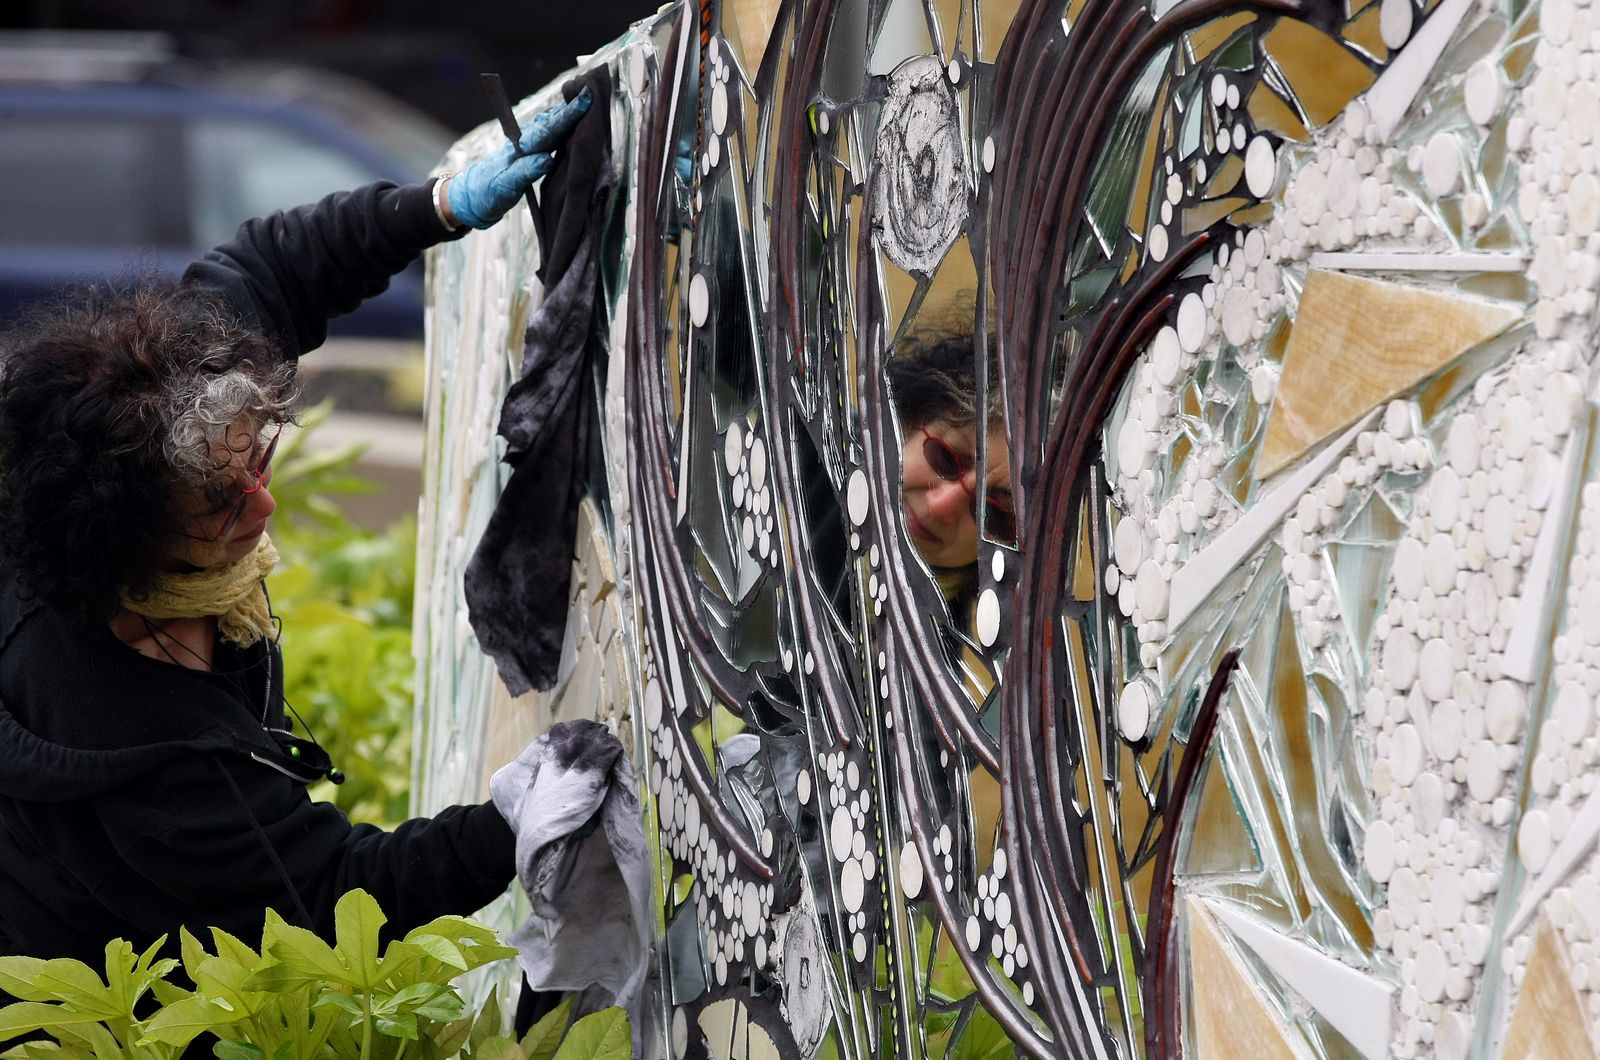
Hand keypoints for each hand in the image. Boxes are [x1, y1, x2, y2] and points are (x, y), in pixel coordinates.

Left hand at [447, 87, 592, 228]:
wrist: (470, 199)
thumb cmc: (486, 194)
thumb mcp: (505, 186)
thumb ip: (524, 171)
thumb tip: (546, 158)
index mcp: (521, 149)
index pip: (548, 129)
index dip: (567, 115)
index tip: (583, 100)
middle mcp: (525, 144)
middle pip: (551, 122)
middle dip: (570, 108)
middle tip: (589, 91)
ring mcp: (526, 149)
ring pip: (549, 127)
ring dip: (565, 115)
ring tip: (582, 102)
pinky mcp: (528, 157)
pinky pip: (548, 139)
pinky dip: (560, 128)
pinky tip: (567, 126)